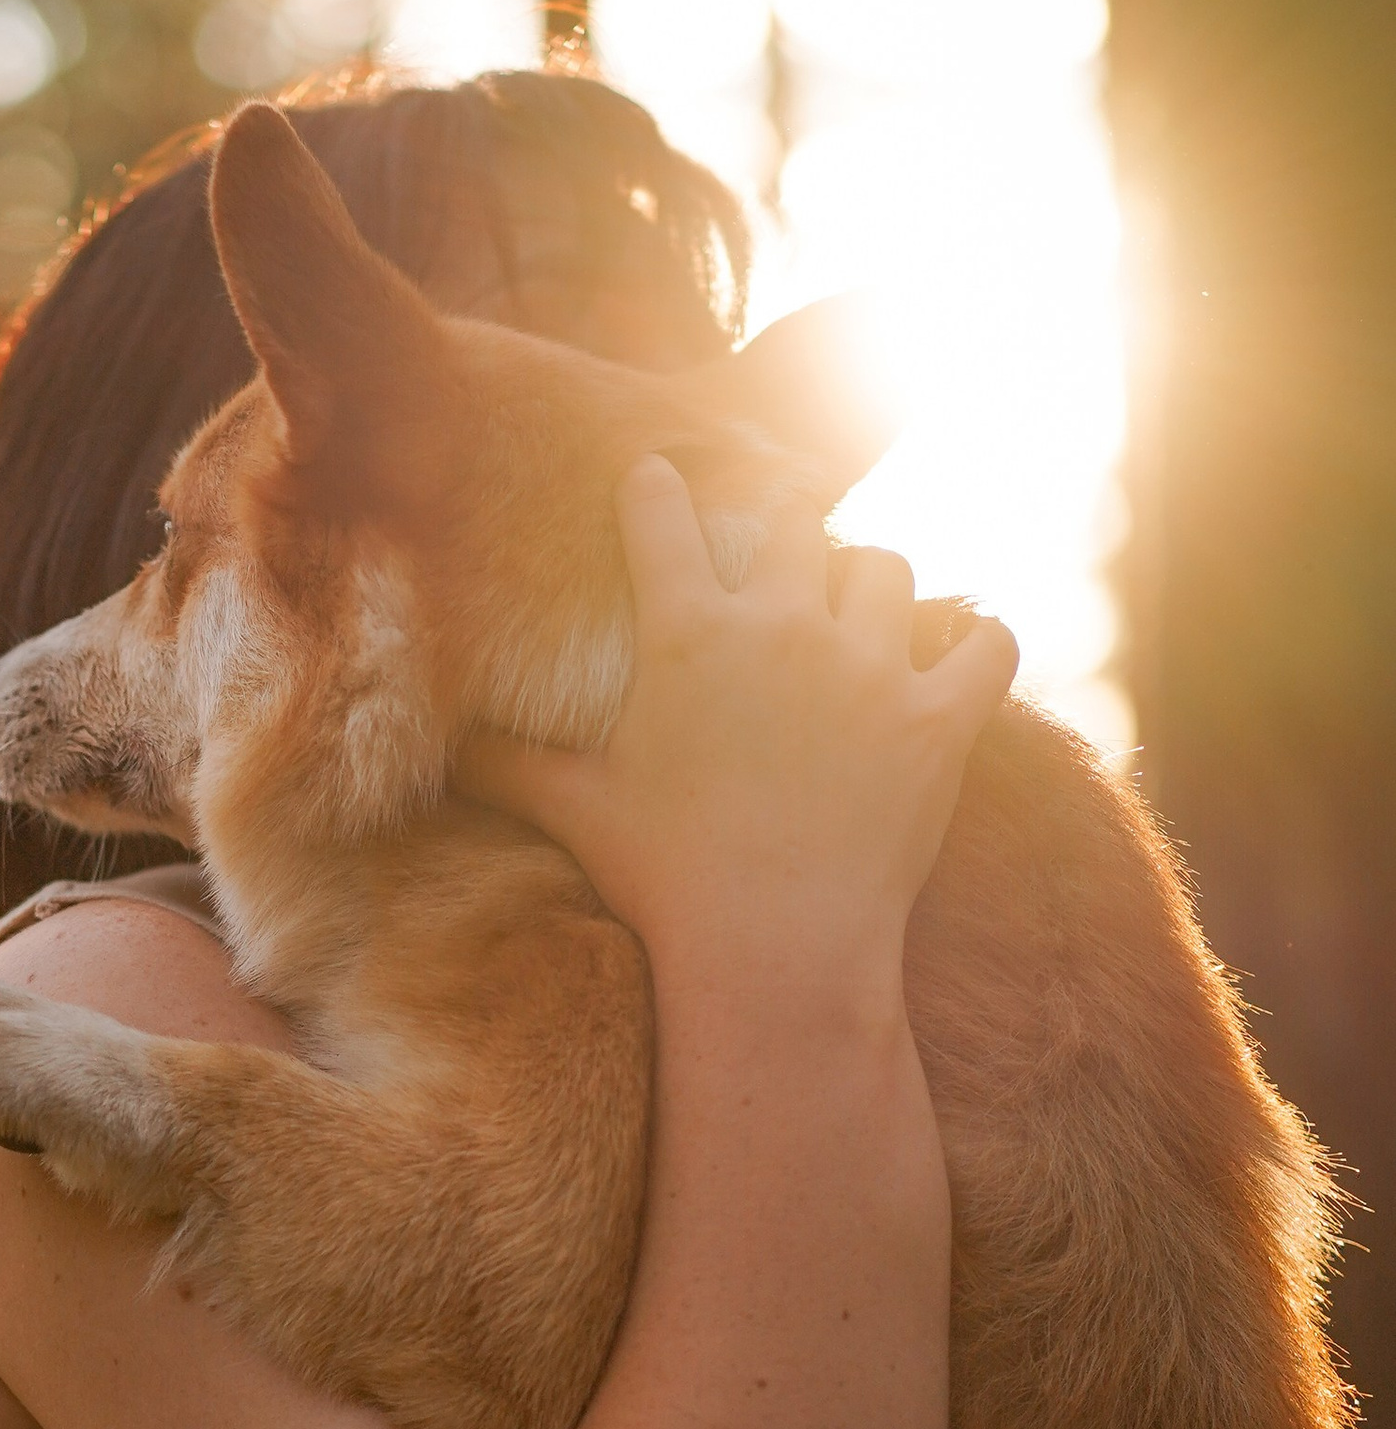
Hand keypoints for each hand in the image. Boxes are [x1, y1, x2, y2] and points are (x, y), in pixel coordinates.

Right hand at [456, 460, 1016, 995]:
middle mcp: (782, 626)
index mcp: (686, 633)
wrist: (774, 954)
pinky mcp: (939, 719)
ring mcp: (869, 667)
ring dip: (873, 584)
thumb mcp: (577, 811)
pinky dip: (981, 643)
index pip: (663, 518)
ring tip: (864, 608)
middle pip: (794, 517)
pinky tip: (966, 653)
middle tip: (783, 534)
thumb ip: (510, 765)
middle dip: (785, 520)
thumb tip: (440, 754)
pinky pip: (987, 642)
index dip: (656, 488)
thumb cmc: (667, 881)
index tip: (657, 475)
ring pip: (888, 567)